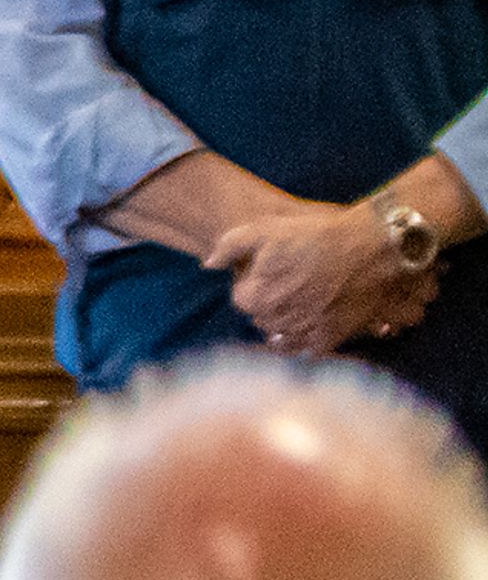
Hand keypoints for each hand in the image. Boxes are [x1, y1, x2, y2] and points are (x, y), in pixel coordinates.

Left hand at [205, 200, 435, 354]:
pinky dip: (304, 341)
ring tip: (299, 303)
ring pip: (281, 337)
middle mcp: (277, 321)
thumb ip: (228, 247)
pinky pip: (306, 350)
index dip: (253, 283)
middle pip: (261, 319)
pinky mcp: (331, 339)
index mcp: (256, 297)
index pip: (241, 299)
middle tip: (287, 285)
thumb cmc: (315, 237)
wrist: (372, 250)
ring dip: (284, 323)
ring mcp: (305, 333)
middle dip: (268, 304)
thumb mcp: (264, 229)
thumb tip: (208, 265)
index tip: (268, 271)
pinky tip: (310, 324)